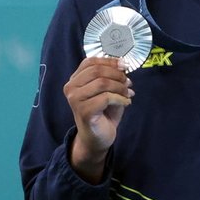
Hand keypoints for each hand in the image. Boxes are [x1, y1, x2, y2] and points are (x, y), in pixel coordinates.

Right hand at [63, 56, 133, 182]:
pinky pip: (106, 98)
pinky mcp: (84, 111)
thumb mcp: (108, 91)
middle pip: (97, 71)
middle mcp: (71, 87)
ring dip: (120, 87)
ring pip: (102, 83)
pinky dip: (120, 99)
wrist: (98, 137)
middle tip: (128, 83)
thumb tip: (123, 66)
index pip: (90, 62)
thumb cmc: (103, 113)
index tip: (125, 65)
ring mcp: (75, 99)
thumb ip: (112, 78)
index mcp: (75, 80)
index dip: (109, 61)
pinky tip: (126, 103)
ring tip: (128, 94)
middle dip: (117, 75)